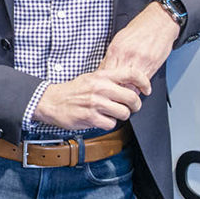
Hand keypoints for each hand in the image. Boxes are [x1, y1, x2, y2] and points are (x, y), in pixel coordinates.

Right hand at [31, 69, 145, 130]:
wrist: (52, 101)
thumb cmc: (73, 90)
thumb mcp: (91, 78)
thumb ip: (110, 80)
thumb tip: (131, 85)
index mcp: (102, 76)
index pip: (131, 74)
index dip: (144, 82)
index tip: (147, 89)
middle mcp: (100, 88)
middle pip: (132, 97)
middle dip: (135, 105)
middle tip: (132, 107)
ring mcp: (95, 103)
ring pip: (124, 113)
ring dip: (121, 116)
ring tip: (113, 113)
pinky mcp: (90, 118)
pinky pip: (111, 124)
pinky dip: (109, 124)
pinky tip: (102, 119)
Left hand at [97, 2, 181, 93]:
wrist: (159, 21)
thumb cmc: (140, 30)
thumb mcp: (120, 40)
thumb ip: (112, 56)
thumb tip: (103, 71)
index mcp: (115, 50)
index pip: (105, 74)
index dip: (104, 84)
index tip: (104, 90)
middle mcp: (126, 56)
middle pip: (116, 82)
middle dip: (115, 91)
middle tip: (114, 97)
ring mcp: (139, 61)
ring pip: (129, 86)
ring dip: (128, 93)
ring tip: (127, 96)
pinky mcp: (152, 65)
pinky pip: (142, 83)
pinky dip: (140, 89)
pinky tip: (138, 89)